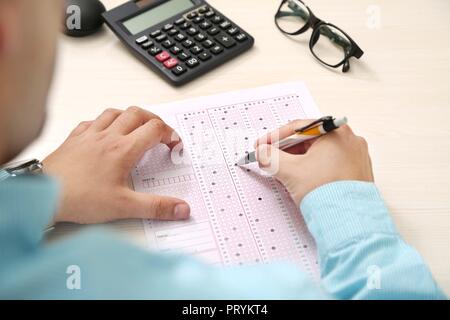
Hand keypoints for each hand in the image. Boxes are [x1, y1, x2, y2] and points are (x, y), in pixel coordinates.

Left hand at [43, 107, 189, 223]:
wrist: (44, 194)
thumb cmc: (79, 198)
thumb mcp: (124, 206)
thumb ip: (156, 207)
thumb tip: (181, 208)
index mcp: (123, 150)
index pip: (154, 129)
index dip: (170, 134)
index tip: (174, 144)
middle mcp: (107, 137)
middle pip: (137, 114)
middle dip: (154, 119)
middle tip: (160, 131)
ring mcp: (89, 135)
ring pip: (115, 112)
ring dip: (130, 116)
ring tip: (136, 125)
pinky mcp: (74, 139)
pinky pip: (92, 121)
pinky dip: (104, 121)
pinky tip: (104, 131)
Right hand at [255, 120, 373, 206]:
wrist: (349, 221)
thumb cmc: (327, 193)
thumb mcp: (290, 171)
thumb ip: (270, 157)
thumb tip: (262, 152)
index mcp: (336, 132)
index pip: (298, 128)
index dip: (274, 137)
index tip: (263, 146)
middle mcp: (350, 140)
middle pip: (309, 140)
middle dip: (287, 150)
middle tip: (272, 159)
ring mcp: (356, 156)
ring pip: (320, 153)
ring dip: (300, 160)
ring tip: (287, 172)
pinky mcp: (358, 172)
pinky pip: (331, 164)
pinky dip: (315, 168)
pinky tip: (305, 180)